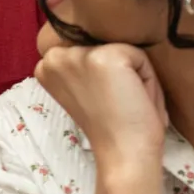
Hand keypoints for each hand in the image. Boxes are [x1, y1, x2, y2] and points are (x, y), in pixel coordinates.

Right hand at [34, 42, 167, 171]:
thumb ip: (85, 66)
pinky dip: (148, 79)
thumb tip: (105, 39)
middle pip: (105, 46)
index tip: (103, 101)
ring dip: (134, 75)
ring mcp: (78, 55)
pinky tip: (134, 100)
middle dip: (119, 72)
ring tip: (128, 102)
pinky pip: (139, 56)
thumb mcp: (85, 89)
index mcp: (46, 66)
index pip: (89, 49)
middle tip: (117, 104)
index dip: (104, 75)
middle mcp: (55, 56)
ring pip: (123, 50)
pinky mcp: (103, 57)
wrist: (122, 154)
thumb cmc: (110, 128)